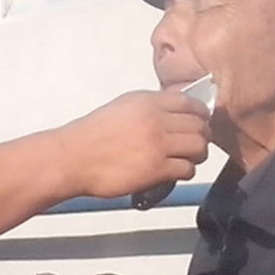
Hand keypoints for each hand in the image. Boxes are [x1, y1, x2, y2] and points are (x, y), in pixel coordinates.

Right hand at [57, 90, 209, 198]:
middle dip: (201, 136)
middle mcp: (155, 119)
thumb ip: (148, 108)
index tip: (200, 123)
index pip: (190, 103)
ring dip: (197, 155)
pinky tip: (174, 172)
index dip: (201, 115)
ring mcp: (157, 144)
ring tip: (186, 159)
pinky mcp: (156, 168)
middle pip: (200, 125)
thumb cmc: (91, 136)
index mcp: (147, 101)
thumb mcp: (121, 108)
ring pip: (198, 147)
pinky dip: (185, 171)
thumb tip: (173, 114)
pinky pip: (187, 168)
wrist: (72, 158)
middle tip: (194, 145)